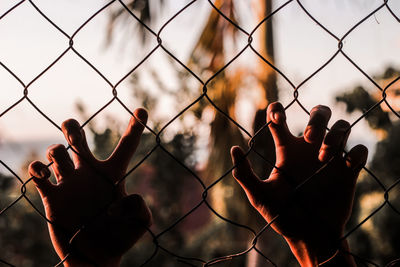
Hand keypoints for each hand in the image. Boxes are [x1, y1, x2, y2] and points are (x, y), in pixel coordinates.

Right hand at [28, 109, 150, 266]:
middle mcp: (90, 173)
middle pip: (78, 138)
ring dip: (54, 150)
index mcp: (114, 174)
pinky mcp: (52, 196)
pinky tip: (43, 173)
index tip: (142, 110)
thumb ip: (139, 206)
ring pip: (56, 152)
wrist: (96, 257)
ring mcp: (69, 183)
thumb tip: (120, 197)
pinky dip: (37, 168)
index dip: (135, 127)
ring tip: (58, 161)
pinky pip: (39, 174)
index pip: (126, 145)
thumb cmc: (121, 239)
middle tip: (72, 132)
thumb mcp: (140, 223)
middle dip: (72, 128)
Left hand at [231, 102, 367, 266]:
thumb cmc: (281, 216)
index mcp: (287, 150)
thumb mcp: (259, 196)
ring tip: (324, 157)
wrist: (307, 236)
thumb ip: (245, 174)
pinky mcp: (348, 172)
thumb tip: (234, 149)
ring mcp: (330, 159)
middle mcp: (309, 149)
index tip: (276, 116)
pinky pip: (360, 151)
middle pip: (319, 113)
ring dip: (336, 135)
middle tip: (309, 138)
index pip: (281, 119)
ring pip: (342, 126)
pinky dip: (356, 153)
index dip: (277, 110)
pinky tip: (346, 165)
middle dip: (317, 118)